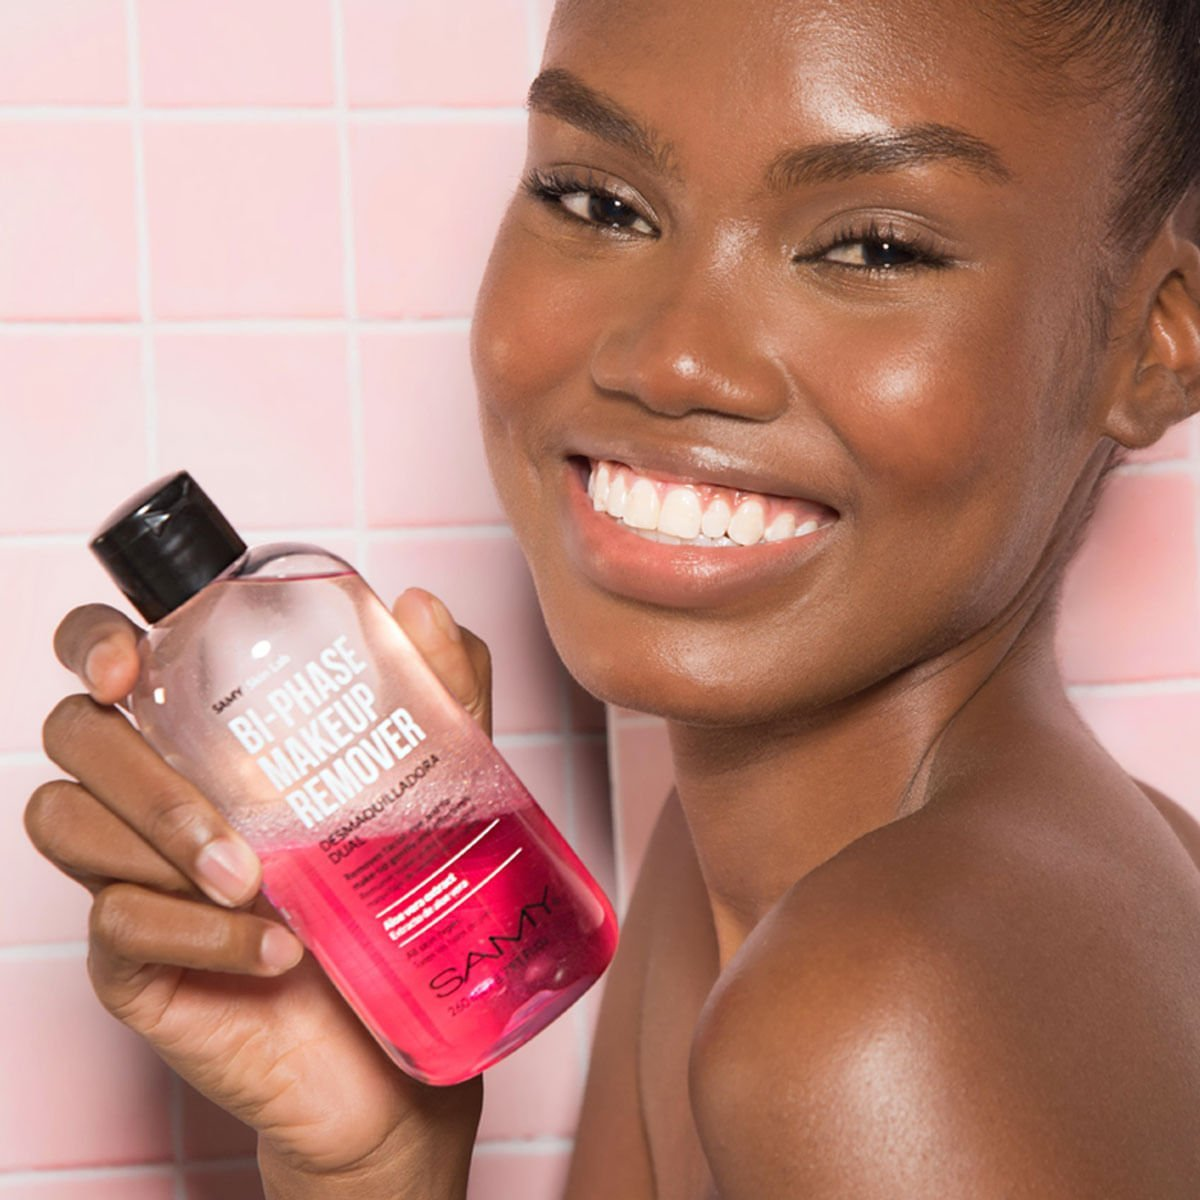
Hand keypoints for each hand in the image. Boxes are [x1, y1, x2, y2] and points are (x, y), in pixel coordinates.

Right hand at [25, 588, 491, 1196]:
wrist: (392, 1034)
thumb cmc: (397, 886)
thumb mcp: (437, 774)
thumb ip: (437, 685)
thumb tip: (418, 606)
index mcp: (210, 731)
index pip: (108, 660)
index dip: (93, 645)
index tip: (127, 669)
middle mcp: (154, 790)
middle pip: (73, 738)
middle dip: (143, 775)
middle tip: (234, 827)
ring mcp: (131, 872)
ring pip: (67, 822)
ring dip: (160, 846)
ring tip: (256, 881)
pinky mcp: (130, 957)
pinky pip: (116, 922)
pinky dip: (196, 931)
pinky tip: (274, 949)